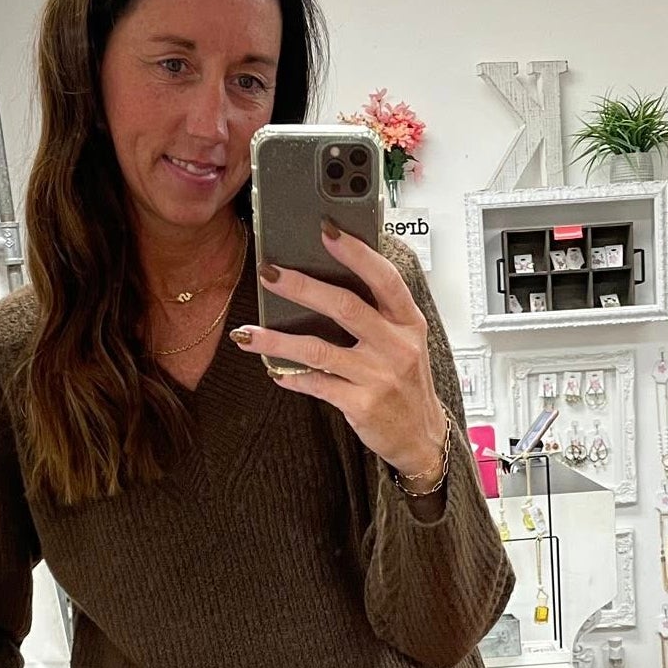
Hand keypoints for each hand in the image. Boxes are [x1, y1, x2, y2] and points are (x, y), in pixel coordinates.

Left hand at [230, 226, 448, 476]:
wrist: (420, 437)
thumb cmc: (407, 383)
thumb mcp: (406, 342)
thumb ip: (379, 312)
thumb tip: (331, 276)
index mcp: (408, 322)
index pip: (384, 279)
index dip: (356, 253)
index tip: (327, 230)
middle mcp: (396, 347)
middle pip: (345, 307)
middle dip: (302, 287)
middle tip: (270, 273)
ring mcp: (379, 377)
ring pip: (320, 349)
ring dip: (278, 340)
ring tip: (248, 333)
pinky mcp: (361, 404)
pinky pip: (317, 384)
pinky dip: (291, 376)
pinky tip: (274, 370)